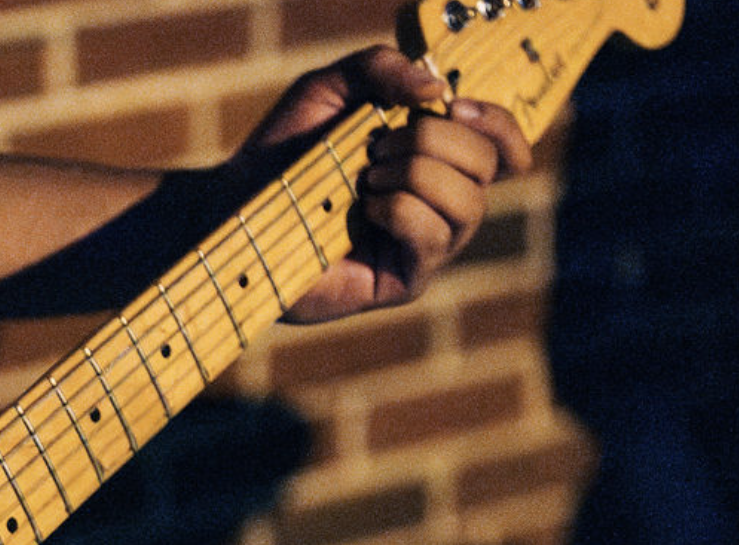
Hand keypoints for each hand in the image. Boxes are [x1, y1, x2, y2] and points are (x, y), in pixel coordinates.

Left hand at [244, 46, 532, 323]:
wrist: (233, 205)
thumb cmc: (283, 151)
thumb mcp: (330, 89)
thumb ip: (380, 68)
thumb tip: (435, 88)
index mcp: (438, 162)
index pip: (504, 147)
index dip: (496, 122)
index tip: (452, 104)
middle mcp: (442, 206)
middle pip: (488, 166)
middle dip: (433, 141)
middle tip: (375, 148)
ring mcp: (427, 247)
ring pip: (469, 203)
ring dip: (415, 175)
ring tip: (365, 178)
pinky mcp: (404, 281)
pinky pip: (433, 238)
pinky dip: (400, 210)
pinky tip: (363, 208)